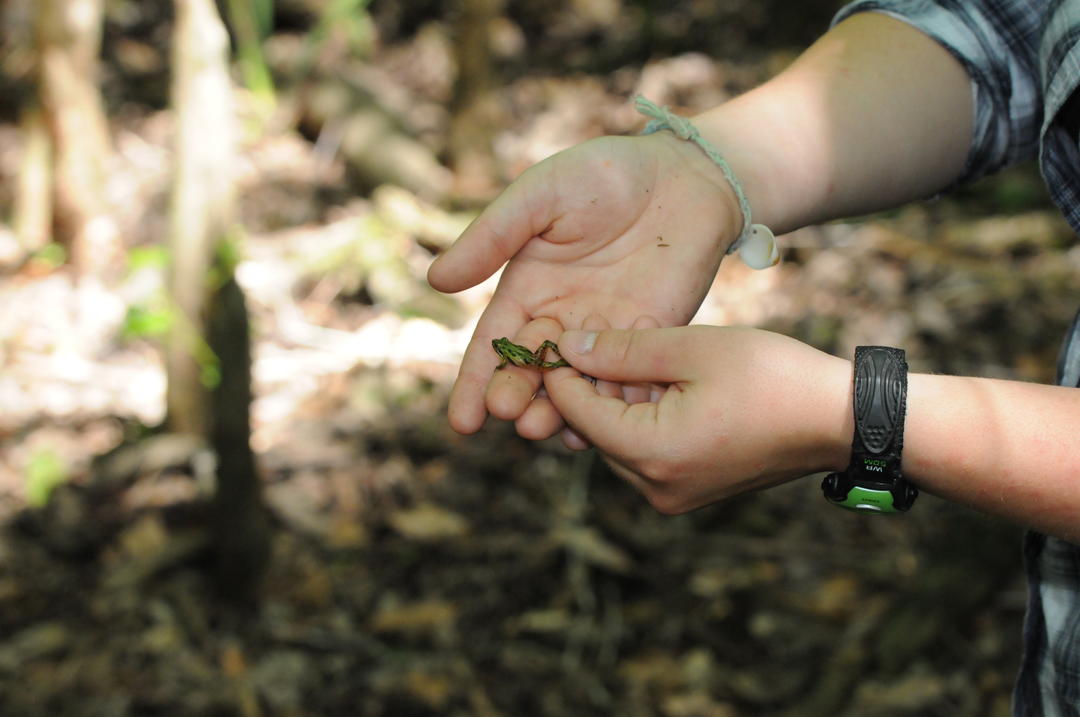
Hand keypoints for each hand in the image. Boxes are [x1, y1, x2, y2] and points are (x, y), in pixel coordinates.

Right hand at [428, 132, 742, 438]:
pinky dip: (611, 407)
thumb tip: (436, 281)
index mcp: (527, 290)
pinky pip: (626, 381)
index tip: (463, 421)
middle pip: (531, 371)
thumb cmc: (603, 175)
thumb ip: (492, 238)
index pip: (493, 345)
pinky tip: (598, 430)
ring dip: (558, 411)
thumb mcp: (538, 197)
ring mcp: (606, 333)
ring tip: (542, 429)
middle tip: (507, 413)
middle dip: (515, 395)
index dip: (475, 382)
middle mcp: (562, 320)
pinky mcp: (649, 338)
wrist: (684, 175)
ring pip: (575, 385)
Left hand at [543, 326, 851, 513]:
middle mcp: (655, 487)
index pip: (576, 412)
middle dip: (591, 385)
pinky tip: (659, 383)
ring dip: (616, 402)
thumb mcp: (691, 349)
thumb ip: (623, 351)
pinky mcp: (688, 492)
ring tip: (633, 357)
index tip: (558, 334)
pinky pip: (644, 454)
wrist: (838, 420)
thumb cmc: (772, 377)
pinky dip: (641, 419)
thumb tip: (568, 348)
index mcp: (652, 455)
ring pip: (617, 442)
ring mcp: (672, 496)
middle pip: (593, 431)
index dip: (561, 371)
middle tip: (597, 338)